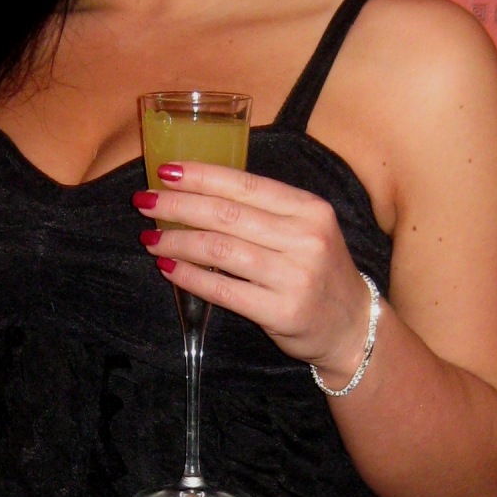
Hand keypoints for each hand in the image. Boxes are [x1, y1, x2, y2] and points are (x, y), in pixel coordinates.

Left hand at [132, 161, 375, 385]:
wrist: (352, 325)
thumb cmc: (318, 270)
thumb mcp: (306, 229)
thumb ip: (264, 211)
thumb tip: (199, 192)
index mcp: (309, 209)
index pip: (245, 184)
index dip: (201, 176)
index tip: (165, 171)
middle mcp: (304, 238)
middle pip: (227, 216)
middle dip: (178, 206)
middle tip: (144, 203)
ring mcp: (294, 277)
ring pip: (220, 251)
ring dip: (177, 242)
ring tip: (150, 238)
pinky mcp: (280, 311)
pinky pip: (223, 290)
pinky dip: (189, 277)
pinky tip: (168, 268)